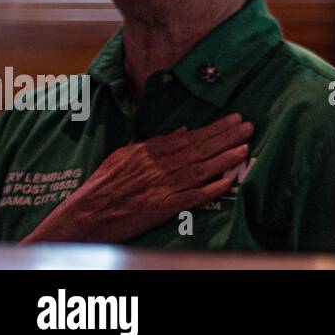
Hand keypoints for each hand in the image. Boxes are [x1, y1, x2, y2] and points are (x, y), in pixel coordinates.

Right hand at [20, 113, 254, 244]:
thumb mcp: (125, 155)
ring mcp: (162, 186)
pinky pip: (191, 197)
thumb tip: (182, 130)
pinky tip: (228, 182)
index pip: (190, 137)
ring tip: (245, 148)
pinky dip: (210, 190)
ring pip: (200, 170)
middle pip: (200, 149)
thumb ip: (155, 143)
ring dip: (224, 159)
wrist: (86, 215)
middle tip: (249, 126)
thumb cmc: (103, 185)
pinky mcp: (162, 207)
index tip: (235, 119)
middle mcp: (159, 166)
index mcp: (150, 151)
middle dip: (227, 137)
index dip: (215, 128)